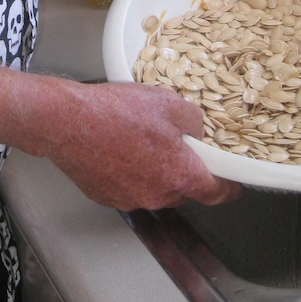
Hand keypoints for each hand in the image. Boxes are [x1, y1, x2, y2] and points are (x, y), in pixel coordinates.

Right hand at [41, 79, 239, 209]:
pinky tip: (117, 147)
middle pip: (184, 189)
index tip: (233, 184)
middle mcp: (158, 194)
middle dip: (184, 169)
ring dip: (154, 170)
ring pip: (155, 188)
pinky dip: (129, 173)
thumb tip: (197, 131)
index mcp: (180, 174)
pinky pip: (129, 187)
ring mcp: (131, 199)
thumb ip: (193, 121)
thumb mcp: (168, 102)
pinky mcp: (107, 197)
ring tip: (137, 140)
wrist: (67, 121)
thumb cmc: (115, 111)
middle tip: (173, 142)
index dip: (229, 187)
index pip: (217, 193)